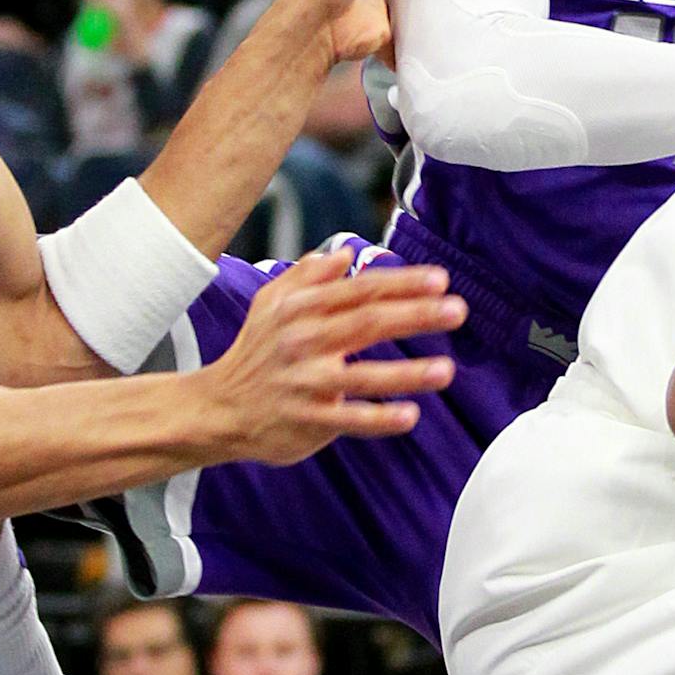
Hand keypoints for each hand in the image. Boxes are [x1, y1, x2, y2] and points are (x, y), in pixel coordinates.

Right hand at [199, 250, 463, 465]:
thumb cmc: (255, 352)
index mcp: (302, 309)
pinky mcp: (307, 419)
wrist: (217, 408)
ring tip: (446, 369)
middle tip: (457, 311)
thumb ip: (308, 276)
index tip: (440, 279)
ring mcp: (307, 382)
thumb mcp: (270, 303)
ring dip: (407, 373)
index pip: (360, 290)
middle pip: (368, 323)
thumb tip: (344, 255)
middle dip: (416, 315)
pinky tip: (410, 415)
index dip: (402, 283)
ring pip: (363, 375)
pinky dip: (379, 418)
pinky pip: (349, 419)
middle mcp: (305, 341)